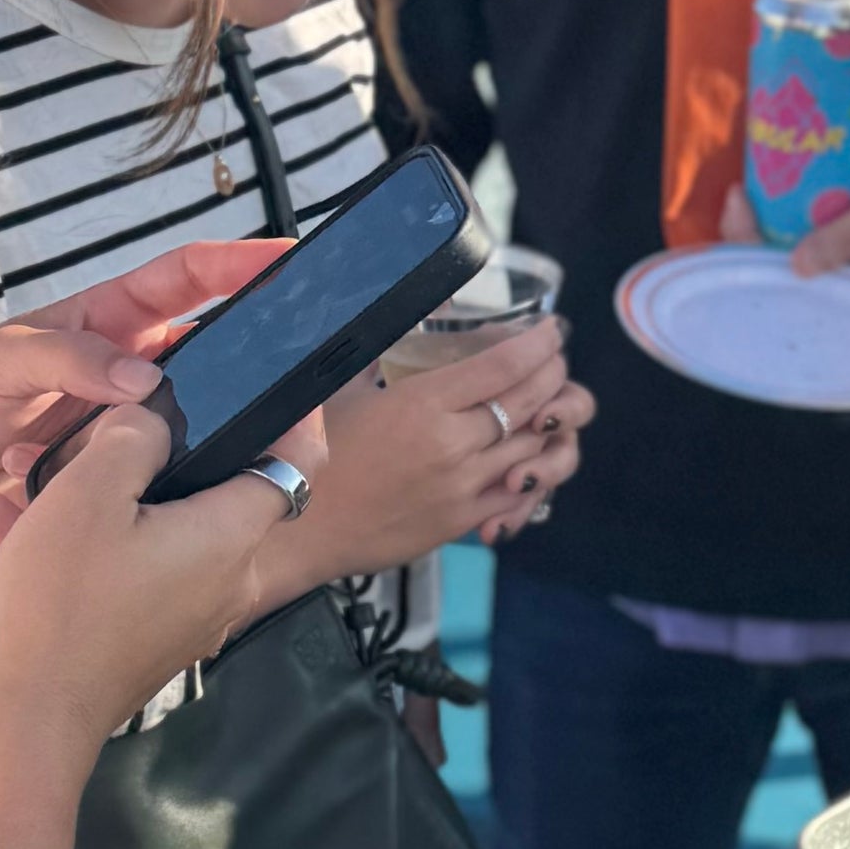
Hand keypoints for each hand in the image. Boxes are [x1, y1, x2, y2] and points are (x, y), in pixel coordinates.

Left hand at [0, 232, 293, 566]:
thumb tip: (144, 376)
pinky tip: (186, 483)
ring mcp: (131, 424)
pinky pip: (165, 472)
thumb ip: (68, 358)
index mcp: (105, 321)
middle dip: (252, 346)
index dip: (236, 263)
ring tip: (251, 427)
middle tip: (293, 351)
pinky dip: (174, 477)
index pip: (184, 278)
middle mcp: (130, 371)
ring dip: (216, 421)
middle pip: (211, 346)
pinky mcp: (124, 475)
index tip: (284, 258)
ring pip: (199, 414)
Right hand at [0, 392, 315, 745]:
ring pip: (181, 530)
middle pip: (229, 490)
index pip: (296, 459)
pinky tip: (52, 532)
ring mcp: (203, 614)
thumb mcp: (88, 493)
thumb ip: (133, 436)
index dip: (292, 415)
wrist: (32, 715)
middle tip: (128, 427)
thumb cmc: (63, 606)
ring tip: (66, 480)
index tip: (279, 386)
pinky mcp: (166, 636)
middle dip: (182, 454)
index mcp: (233, 533)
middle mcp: (234, 577)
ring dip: (134, 499)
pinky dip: (117, 544)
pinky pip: (153, 570)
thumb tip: (157, 416)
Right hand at [279, 309, 591, 575]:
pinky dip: (535, 473)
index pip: (505, 365)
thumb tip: (387, 318)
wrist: (295, 530)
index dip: (538, 345)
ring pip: (534, 448)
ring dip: (550, 422)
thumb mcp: (340, 389)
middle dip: (552, 375)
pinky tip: (532, 457)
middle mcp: (452, 443)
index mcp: (423, 403)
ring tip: (549, 404)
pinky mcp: (460, 521)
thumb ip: (375, 355)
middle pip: (530, 401)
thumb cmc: (308, 456)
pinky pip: (519, 496)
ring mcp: (461, 486)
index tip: (550, 332)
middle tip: (554, 361)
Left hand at [718, 143, 849, 285]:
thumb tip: (797, 268)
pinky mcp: (835, 236)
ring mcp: (837, 259)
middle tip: (737, 196)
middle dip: (749, 240)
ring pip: (783, 251)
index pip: (798, 289)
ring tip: (742, 193)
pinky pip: (796, 231)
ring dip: (759, 226)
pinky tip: (761, 191)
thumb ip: (849, 236)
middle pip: (781, 273)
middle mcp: (844, 281)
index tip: (742, 213)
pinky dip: (778, 213)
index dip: (759, 258)